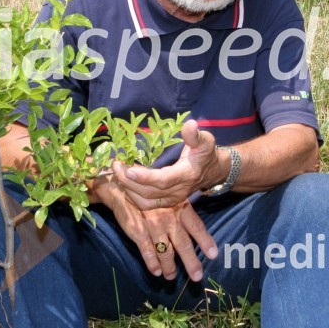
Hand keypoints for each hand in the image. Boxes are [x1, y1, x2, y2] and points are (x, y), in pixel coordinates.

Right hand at [90, 173, 217, 280]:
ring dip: (170, 267)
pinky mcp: (139, 232)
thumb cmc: (151, 194)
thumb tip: (194, 226)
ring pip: (166, 252)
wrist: (124, 189)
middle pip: (183, 244)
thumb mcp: (170, 196)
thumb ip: (182, 210)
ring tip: (172, 277)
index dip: (205, 241)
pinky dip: (153, 264)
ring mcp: (154, 226)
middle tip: (197, 276)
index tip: (213, 255)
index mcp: (180, 208)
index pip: (197, 226)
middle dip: (191, 262)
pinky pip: (148, 251)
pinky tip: (156, 272)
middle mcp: (170, 218)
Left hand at [113, 120, 228, 209]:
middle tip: (115, 164)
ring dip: (127, 189)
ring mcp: (171, 200)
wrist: (212, 172)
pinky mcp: (165, 203)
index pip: (163, 180)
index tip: (129, 169)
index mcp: (186, 175)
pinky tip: (124, 181)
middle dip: (128, 181)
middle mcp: (178, 191)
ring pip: (144, 202)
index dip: (145, 177)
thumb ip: (195, 135)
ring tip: (117, 172)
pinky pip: (145, 204)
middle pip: (149, 192)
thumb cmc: (205, 153)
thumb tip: (189, 125)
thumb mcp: (205, 140)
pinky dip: (132, 194)